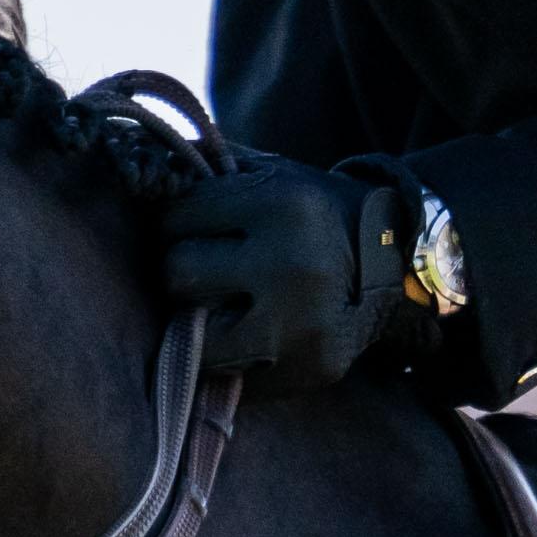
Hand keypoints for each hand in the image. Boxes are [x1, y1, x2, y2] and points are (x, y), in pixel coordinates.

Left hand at [157, 154, 451, 384]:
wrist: (399, 263)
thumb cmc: (314, 215)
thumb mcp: (273, 175)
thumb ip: (207, 166)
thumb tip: (137, 160)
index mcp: (284, 205)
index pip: (176, 216)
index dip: (178, 222)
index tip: (199, 226)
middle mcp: (294, 264)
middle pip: (178, 273)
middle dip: (186, 270)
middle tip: (212, 268)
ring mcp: (302, 323)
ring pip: (195, 336)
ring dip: (201, 322)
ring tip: (227, 306)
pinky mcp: (309, 368)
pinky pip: (232, 376)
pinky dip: (232, 358)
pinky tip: (255, 334)